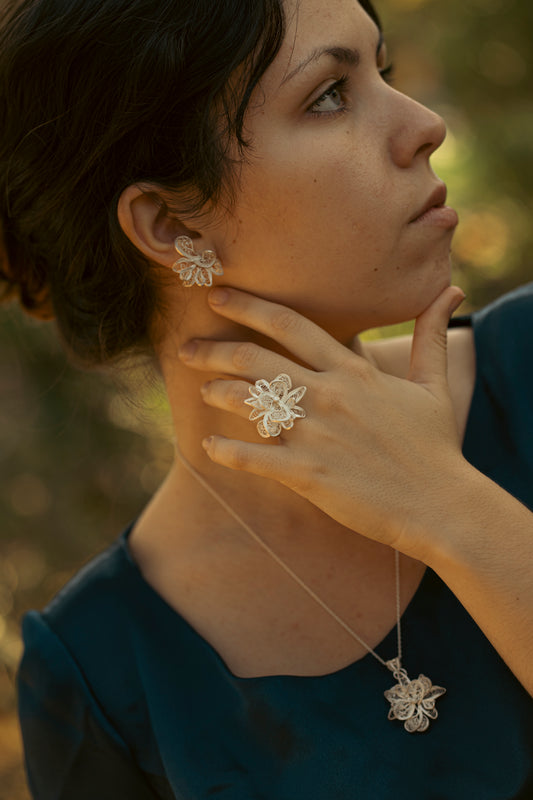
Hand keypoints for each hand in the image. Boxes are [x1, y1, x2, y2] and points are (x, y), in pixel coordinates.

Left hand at [179, 285, 466, 556]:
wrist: (441, 504)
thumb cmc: (435, 445)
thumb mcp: (434, 384)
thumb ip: (430, 335)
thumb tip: (451, 289)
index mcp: (352, 371)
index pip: (290, 324)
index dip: (248, 306)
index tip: (218, 296)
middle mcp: (328, 394)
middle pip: (255, 358)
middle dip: (213, 348)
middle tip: (188, 348)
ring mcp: (315, 433)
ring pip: (248, 401)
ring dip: (217, 392)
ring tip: (204, 391)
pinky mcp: (307, 472)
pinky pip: (252, 457)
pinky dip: (225, 450)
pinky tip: (210, 446)